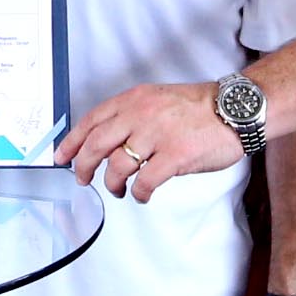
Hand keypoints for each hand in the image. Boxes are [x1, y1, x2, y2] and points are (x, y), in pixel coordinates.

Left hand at [59, 81, 242, 201]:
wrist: (234, 110)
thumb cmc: (199, 108)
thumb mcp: (157, 99)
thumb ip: (132, 115)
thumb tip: (107, 141)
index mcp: (134, 100)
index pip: (91, 120)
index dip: (72, 142)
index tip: (62, 157)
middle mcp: (141, 114)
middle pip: (96, 144)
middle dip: (84, 167)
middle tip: (83, 180)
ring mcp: (158, 135)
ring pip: (117, 166)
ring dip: (112, 183)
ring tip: (118, 190)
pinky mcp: (175, 156)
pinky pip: (145, 181)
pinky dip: (138, 193)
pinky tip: (141, 195)